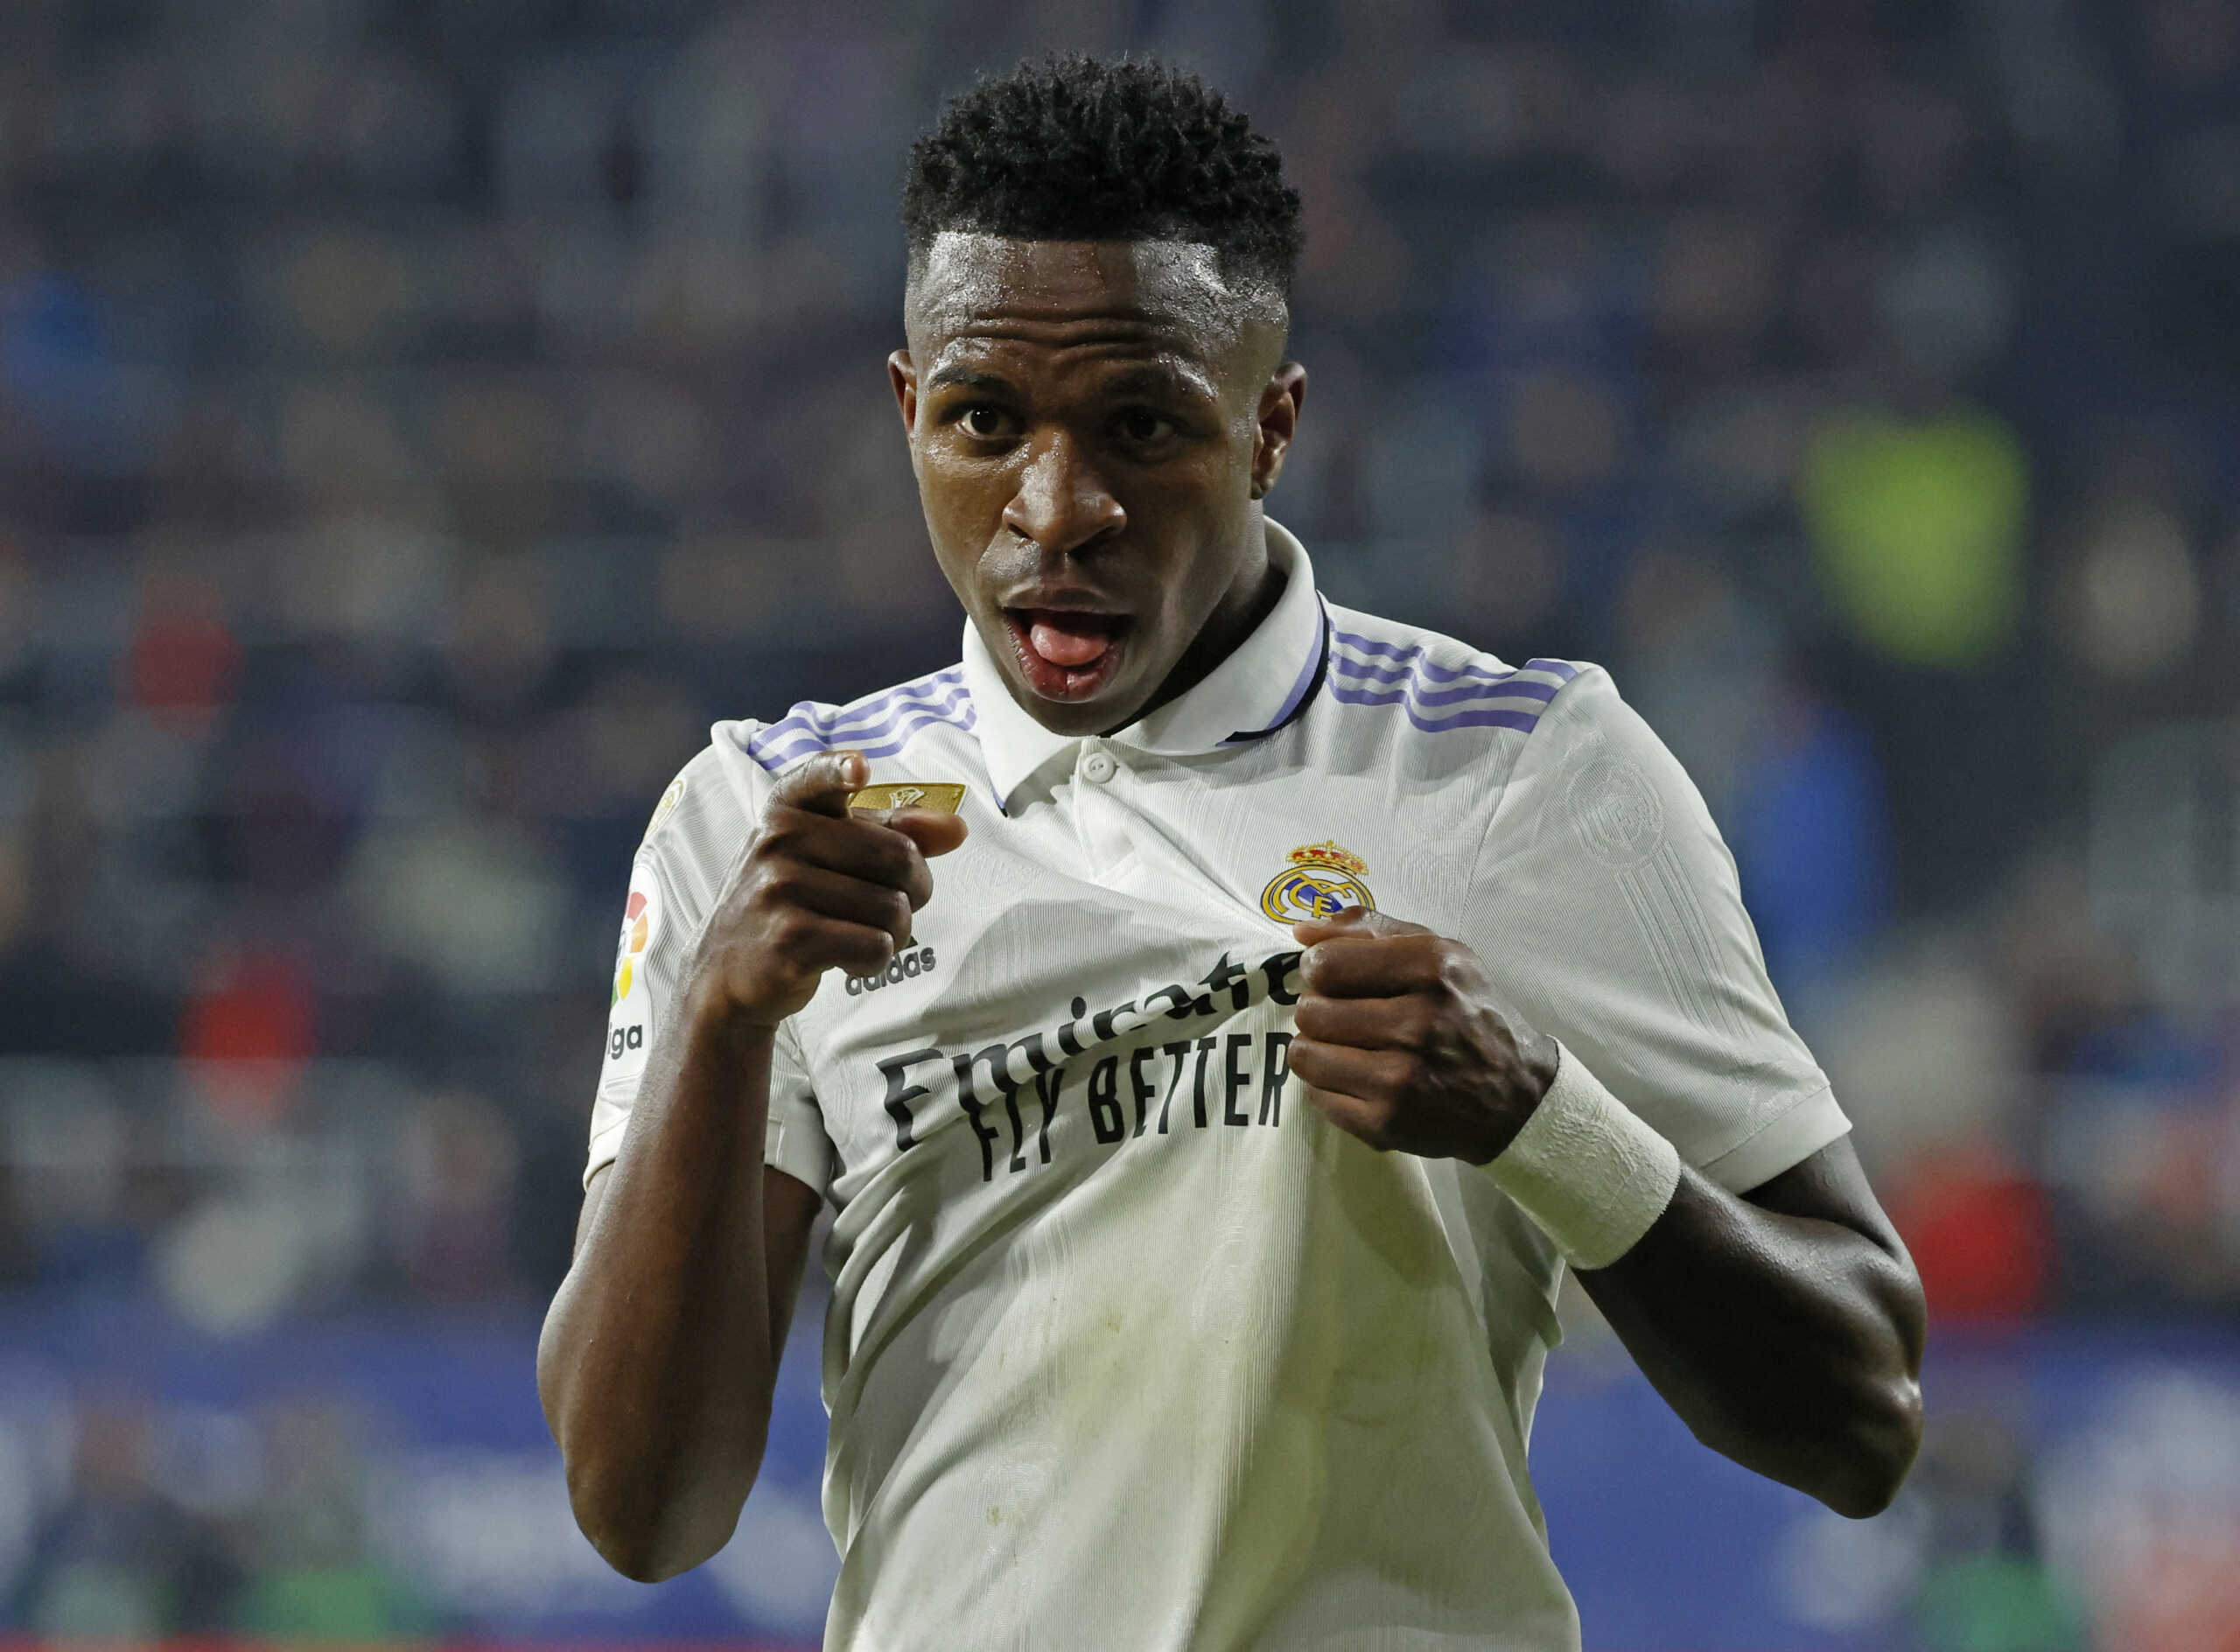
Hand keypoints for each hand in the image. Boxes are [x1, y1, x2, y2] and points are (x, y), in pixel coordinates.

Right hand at [686, 750, 968, 1027]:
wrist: (726, 972)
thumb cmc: (790, 903)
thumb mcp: (827, 856)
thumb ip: (892, 833)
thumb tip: (957, 829)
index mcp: (787, 809)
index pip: (816, 778)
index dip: (840, 770)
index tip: (858, 769)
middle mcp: (778, 841)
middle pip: (899, 857)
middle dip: (915, 890)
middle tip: (889, 906)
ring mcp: (779, 889)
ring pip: (893, 909)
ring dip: (895, 934)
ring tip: (859, 935)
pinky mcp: (789, 939)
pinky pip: (875, 946)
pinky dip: (876, 961)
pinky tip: (847, 959)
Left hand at [1288, 907, 1558, 1162]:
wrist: (1518, 1096)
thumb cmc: (1469, 1014)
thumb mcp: (1438, 954)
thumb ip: (1369, 930)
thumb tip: (1302, 931)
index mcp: (1429, 968)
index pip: (1325, 964)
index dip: (1318, 969)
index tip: (1333, 978)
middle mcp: (1416, 1022)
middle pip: (1310, 1010)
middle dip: (1319, 1009)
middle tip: (1346, 1016)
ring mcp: (1399, 1078)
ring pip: (1304, 1053)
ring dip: (1317, 1048)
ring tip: (1348, 1046)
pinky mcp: (1386, 1122)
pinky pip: (1317, 1095)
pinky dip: (1330, 1085)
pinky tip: (1361, 1078)